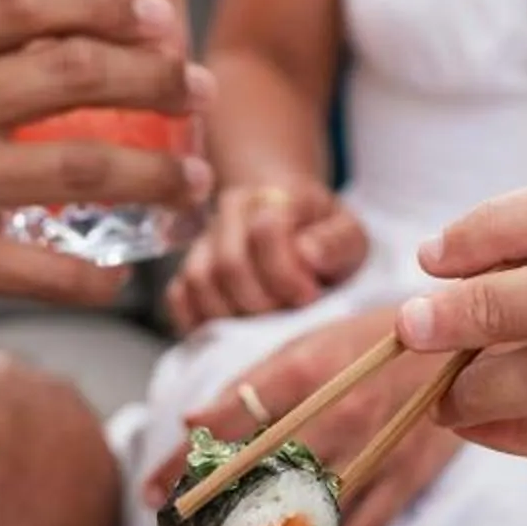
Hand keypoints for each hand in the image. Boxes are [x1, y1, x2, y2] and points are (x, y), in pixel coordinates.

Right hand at [0, 0, 213, 334]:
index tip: (158, 19)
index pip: (27, 3)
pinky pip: (46, 266)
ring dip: (157, 174)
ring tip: (195, 180)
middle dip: (156, 82)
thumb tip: (48, 44)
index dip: (107, 4)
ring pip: (82, 167)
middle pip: (74, 75)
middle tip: (196, 95)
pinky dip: (97, 274)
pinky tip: (122, 274)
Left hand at [142, 306, 458, 525]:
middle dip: (211, 516)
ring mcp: (371, 449)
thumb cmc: (375, 340)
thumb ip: (253, 379)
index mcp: (305, 371)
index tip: (151, 492)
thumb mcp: (310, 340)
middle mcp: (334, 413)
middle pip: (257, 477)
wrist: (465, 340)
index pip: (227, 424)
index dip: (183, 461)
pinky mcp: (403, 479)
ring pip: (303, 513)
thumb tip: (194, 418)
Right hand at [163, 179, 368, 332]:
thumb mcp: (349, 236)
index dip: (286, 273)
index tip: (309, 295)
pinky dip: (200, 321)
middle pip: (228, 263)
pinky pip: (177, 298)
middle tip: (286, 316)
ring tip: (264, 325)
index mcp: (276, 196)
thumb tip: (308, 256)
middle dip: (261, 302)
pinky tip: (232, 330)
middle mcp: (231, 210)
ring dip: (233, 315)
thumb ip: (338, 243)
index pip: (265, 230)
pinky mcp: (186, 269)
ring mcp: (204, 240)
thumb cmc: (324, 237)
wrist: (293, 226)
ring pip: (199, 281)